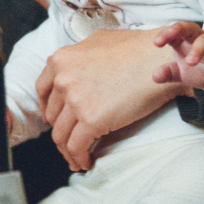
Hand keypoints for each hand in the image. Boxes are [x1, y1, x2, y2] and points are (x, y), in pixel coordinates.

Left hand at [36, 27, 189, 171]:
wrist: (161, 59)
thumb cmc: (137, 48)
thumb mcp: (98, 41)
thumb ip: (80, 55)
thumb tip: (74, 68)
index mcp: (61, 60)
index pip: (42, 90)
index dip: (48, 108)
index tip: (54, 119)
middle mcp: (63, 79)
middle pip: (53, 115)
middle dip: (61, 130)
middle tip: (70, 140)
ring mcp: (75, 100)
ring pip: (61, 135)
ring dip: (67, 150)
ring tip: (77, 158)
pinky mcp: (91, 119)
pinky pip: (76, 146)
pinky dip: (78, 158)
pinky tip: (86, 162)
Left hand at [153, 22, 203, 91]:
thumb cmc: (200, 68)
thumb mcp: (181, 72)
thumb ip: (169, 72)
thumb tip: (154, 77)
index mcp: (186, 40)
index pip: (175, 31)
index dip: (166, 34)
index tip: (156, 43)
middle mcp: (200, 38)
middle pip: (190, 28)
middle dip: (179, 30)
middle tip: (170, 39)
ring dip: (198, 49)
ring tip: (190, 62)